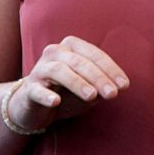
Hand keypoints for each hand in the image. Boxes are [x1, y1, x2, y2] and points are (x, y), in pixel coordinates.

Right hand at [7, 36, 129, 132]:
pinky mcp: (28, 89)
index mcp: (71, 47)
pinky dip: (46, 95)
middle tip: (112, 94)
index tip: (124, 85)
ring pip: (59, 71)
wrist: (33, 107)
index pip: (93, 54)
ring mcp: (40, 69)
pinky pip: (37, 90)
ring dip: (77, 82)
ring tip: (92, 96)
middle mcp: (54, 53)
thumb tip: (115, 88)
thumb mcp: (87, 88)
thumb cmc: (65, 92)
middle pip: (79, 62)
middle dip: (98, 77)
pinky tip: (56, 101)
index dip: (110, 69)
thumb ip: (100, 86)